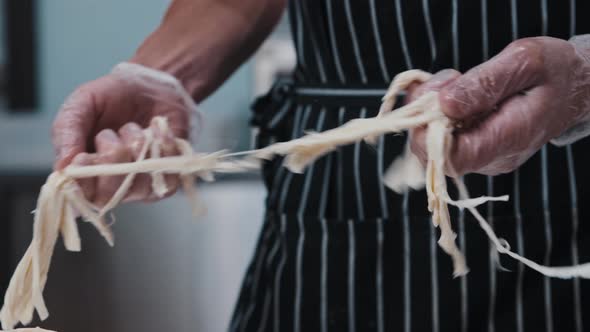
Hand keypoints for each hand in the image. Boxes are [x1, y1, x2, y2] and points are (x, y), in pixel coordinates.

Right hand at [52, 63, 193, 205]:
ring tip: (134, 128)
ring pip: (140, 181)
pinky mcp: (167, 180)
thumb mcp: (81, 104)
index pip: (77, 197)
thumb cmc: (111, 98)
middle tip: (111, 133)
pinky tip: (157, 130)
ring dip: (138, 145)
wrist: (151, 85)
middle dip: (112, 155)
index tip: (83, 157)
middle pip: (109, 194)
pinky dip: (164, 146)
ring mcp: (141, 186)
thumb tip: (63, 166)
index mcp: (82, 172)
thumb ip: (67, 131)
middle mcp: (110, 186)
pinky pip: (168, 177)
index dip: (81, 183)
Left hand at [410, 37, 589, 175]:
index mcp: (508, 140)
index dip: (429, 134)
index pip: (452, 159)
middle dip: (425, 115)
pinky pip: (441, 136)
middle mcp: (491, 157)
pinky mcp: (476, 146)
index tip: (436, 98)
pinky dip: (435, 111)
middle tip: (448, 80)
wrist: (575, 87)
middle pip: (434, 153)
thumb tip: (445, 104)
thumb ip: (485, 84)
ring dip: (430, 109)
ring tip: (457, 80)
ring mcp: (483, 155)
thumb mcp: (526, 62)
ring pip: (433, 144)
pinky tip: (453, 88)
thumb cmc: (556, 72)